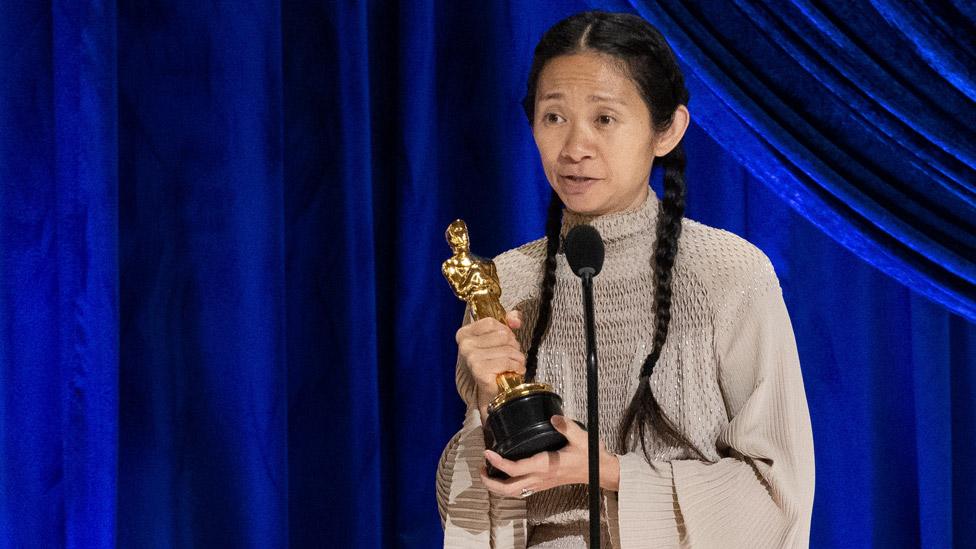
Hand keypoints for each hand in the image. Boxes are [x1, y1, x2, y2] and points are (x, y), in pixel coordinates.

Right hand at [455, 310, 524, 414]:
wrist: (491, 392)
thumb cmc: (494, 364)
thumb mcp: (498, 339)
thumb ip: (507, 322)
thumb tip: (515, 319)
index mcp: (464, 334)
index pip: (491, 322)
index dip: (504, 330)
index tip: (505, 341)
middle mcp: (465, 345)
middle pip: (502, 334)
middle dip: (513, 345)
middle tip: (511, 355)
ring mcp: (471, 358)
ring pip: (508, 348)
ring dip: (517, 357)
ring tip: (515, 364)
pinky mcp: (480, 370)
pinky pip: (507, 361)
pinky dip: (516, 367)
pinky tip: (515, 371)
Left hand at [480, 415, 620, 496]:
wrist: (599, 472)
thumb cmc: (590, 455)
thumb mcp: (581, 438)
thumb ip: (566, 427)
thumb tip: (553, 417)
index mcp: (545, 466)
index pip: (516, 469)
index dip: (499, 463)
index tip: (487, 453)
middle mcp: (540, 478)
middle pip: (508, 489)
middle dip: (490, 482)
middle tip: (481, 467)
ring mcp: (540, 484)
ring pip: (513, 493)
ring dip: (497, 486)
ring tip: (487, 472)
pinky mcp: (542, 484)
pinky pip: (520, 490)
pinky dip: (507, 486)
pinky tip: (504, 475)